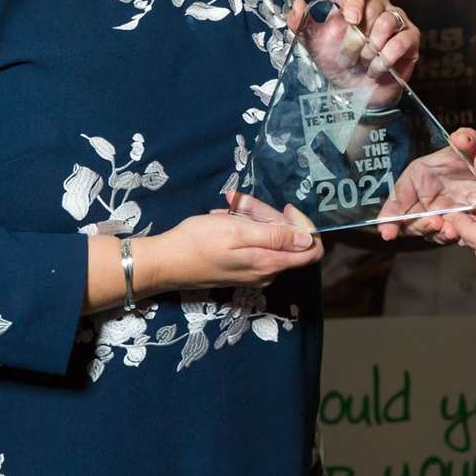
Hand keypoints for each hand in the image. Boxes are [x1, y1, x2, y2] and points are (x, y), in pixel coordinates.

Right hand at [149, 195, 322, 290]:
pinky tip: (222, 218)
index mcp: (270, 263)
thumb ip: (276, 237)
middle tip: (241, 203)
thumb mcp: (238, 231)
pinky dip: (241, 228)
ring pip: (268, 239)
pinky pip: (252, 244)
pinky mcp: (240, 269)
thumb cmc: (198, 242)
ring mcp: (253, 272)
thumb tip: (309, 240)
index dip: (305, 227)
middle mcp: (267, 272)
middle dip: (268, 215)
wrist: (164, 263)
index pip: (311, 251)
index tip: (285, 208)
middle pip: (287, 240)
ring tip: (227, 209)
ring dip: (251, 219)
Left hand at [287, 0, 420, 83]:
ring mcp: (397, 20)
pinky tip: (376, 68)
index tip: (349, 19)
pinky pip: (402, 40)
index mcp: (354, 0)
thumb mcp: (312, 45)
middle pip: (373, 5)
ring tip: (363, 62)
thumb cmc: (336, 63)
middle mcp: (378, 4)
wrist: (355, 92)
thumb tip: (298, 5)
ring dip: (371, 48)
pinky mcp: (411, 38)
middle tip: (349, 56)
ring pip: (388, 22)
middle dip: (357, 36)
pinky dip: (386, 58)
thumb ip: (300, 24)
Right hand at [377, 128, 475, 242]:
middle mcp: (434, 194)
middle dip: (417, 226)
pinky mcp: (466, 223)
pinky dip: (460, 238)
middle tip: (434, 224)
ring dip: (439, 234)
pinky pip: (457, 236)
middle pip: (412, 217)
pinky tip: (467, 234)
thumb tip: (460, 137)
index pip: (402, 191)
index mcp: (428, 173)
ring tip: (452, 229)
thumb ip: (470, 139)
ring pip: (433, 231)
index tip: (385, 228)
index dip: (391, 210)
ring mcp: (449, 210)